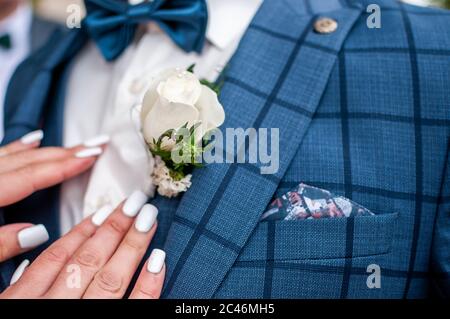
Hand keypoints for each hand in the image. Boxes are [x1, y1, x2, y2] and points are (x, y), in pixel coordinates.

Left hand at [0, 130, 106, 262]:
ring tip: (74, 145)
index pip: (32, 176)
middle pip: (31, 160)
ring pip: (18, 154)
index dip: (64, 166)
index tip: (92, 156)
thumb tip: (37, 233)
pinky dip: (20, 147)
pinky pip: (2, 154)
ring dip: (49, 149)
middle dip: (66, 152)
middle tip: (96, 144)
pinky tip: (32, 142)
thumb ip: (2, 243)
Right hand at [0, 198, 164, 298]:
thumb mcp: (6, 305)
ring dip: (133, 244)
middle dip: (114, 227)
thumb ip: (23, 282)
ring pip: (110, 278)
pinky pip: (134, 309)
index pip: (58, 257)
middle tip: (135, 201)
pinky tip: (159, 259)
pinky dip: (148, 285)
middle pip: (88, 260)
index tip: (104, 210)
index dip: (83, 230)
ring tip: (149, 218)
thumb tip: (38, 247)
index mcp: (24, 301)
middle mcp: (53, 307)